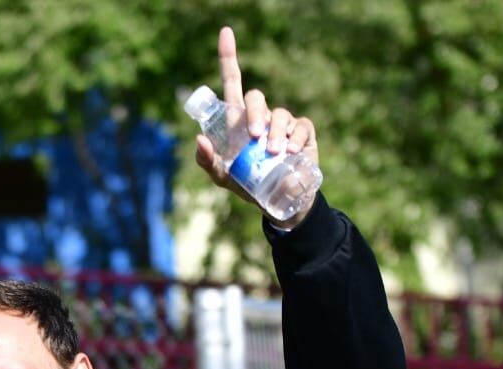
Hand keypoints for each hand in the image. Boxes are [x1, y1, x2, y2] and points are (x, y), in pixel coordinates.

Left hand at [194, 27, 317, 224]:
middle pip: (256, 98)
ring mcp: (282, 124)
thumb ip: (207, 161)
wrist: (278, 201)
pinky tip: (290, 151)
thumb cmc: (247, 185)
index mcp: (238, 121)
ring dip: (276, 132)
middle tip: (254, 137)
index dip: (228, 57)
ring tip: (274, 153)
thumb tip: (199, 139)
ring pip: (279, 114)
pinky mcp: (302, 133)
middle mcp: (260, 116)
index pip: (233, 81)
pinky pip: (300, 126)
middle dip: (255, 114)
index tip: (225, 32)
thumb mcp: (222, 177)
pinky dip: (295, 138)